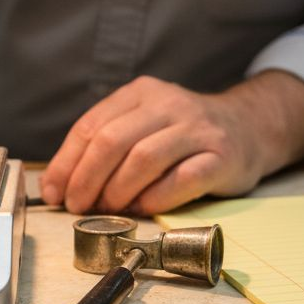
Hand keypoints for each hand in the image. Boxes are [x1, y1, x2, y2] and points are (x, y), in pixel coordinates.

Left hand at [40, 72, 303, 216]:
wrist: (250, 127)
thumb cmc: (184, 135)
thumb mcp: (144, 124)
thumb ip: (106, 146)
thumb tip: (60, 186)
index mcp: (141, 93)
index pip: (91, 126)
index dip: (66, 163)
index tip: (54, 193)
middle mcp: (168, 104)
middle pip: (113, 141)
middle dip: (87, 179)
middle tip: (78, 206)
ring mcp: (198, 129)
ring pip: (144, 158)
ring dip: (118, 191)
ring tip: (108, 210)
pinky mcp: (222, 156)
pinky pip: (182, 179)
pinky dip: (155, 198)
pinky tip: (143, 209)